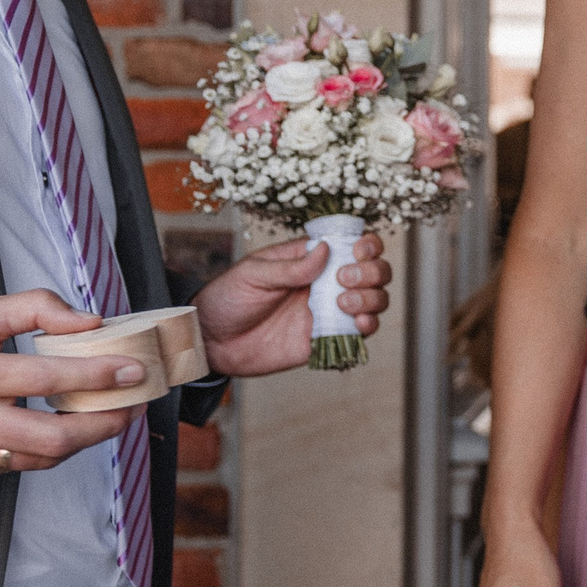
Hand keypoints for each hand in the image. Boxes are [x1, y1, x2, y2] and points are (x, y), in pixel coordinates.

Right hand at [0, 291, 147, 483]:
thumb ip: (34, 308)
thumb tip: (90, 323)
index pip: (41, 378)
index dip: (94, 375)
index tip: (134, 369)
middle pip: (50, 437)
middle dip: (104, 424)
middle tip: (134, 404)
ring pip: (41, 458)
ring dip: (86, 440)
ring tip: (110, 414)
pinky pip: (20, 466)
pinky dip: (53, 449)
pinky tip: (70, 427)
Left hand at [194, 234, 393, 378]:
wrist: (211, 342)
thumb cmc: (227, 299)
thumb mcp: (253, 274)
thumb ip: (291, 266)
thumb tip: (326, 249)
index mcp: (311, 259)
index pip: (353, 244)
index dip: (366, 245)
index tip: (357, 252)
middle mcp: (327, 283)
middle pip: (374, 271)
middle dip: (371, 272)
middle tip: (344, 280)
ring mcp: (330, 311)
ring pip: (375, 299)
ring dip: (372, 298)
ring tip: (344, 303)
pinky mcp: (328, 338)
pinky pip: (362, 331)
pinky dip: (369, 325)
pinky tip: (357, 323)